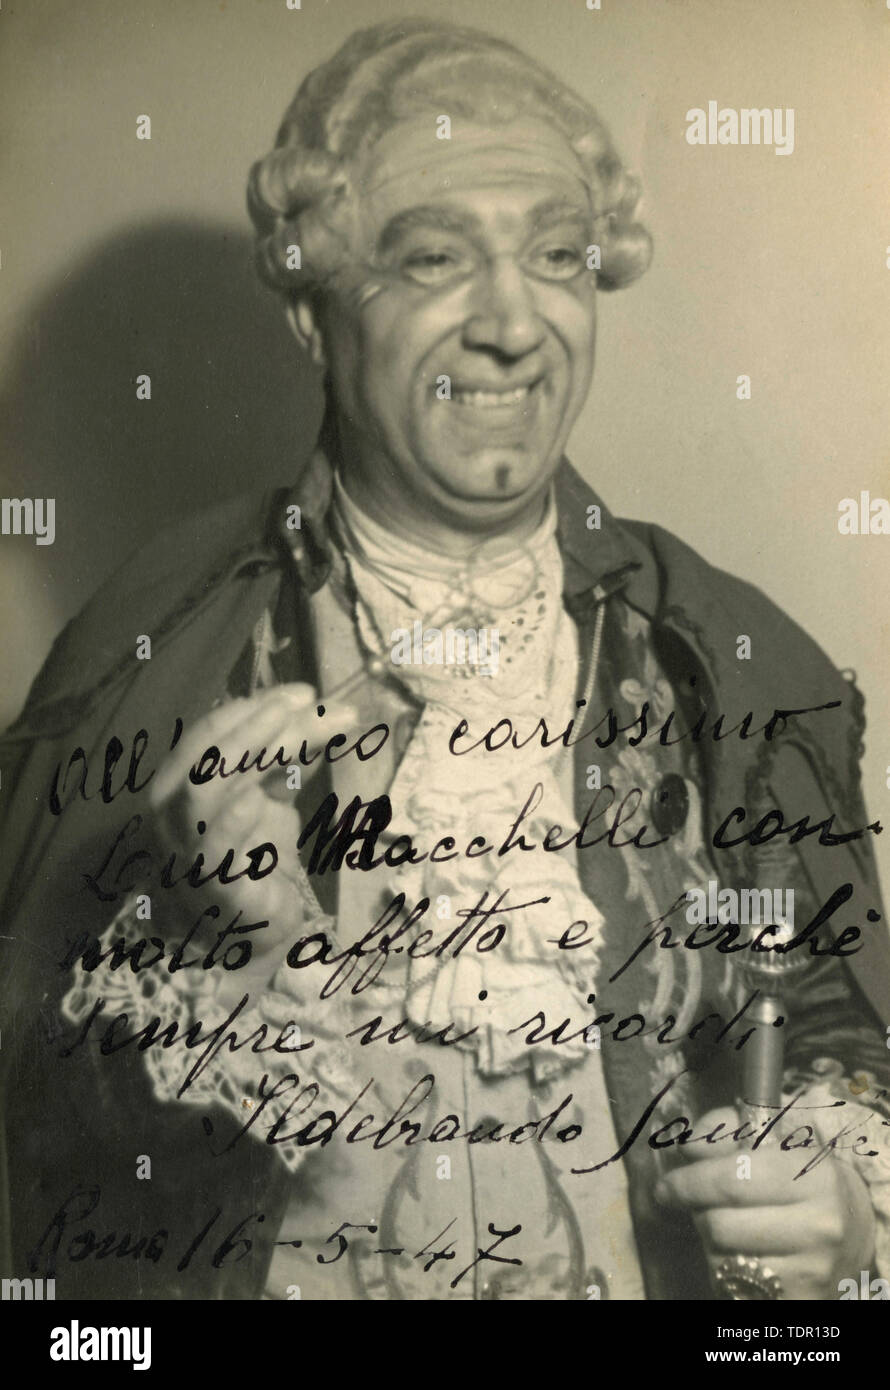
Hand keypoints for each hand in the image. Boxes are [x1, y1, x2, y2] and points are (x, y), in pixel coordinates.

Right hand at [147, 683, 356, 1008]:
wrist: (246, 941)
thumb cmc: (256, 867)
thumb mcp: (273, 803)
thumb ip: (287, 764)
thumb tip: (328, 715)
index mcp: (185, 783)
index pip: (213, 732)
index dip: (256, 706)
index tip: (305, 692)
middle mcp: (174, 810)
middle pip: (211, 749)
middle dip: (261, 719)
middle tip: (310, 701)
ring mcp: (186, 844)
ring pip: (207, 784)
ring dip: (253, 750)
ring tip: (297, 730)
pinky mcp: (208, 880)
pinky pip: (215, 841)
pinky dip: (236, 815)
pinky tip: (260, 797)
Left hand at [655, 1107, 875, 1299]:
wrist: (854, 1231)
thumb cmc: (802, 1179)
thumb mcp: (774, 1142)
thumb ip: (726, 1130)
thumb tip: (688, 1144)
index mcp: (814, 1175)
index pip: (732, 1178)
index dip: (689, 1182)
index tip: (665, 1186)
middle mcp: (819, 1225)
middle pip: (719, 1223)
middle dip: (695, 1211)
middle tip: (690, 1203)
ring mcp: (812, 1268)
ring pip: (722, 1258)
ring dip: (709, 1240)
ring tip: (723, 1223)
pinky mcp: (799, 1299)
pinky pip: (734, 1285)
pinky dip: (724, 1269)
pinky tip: (738, 1252)